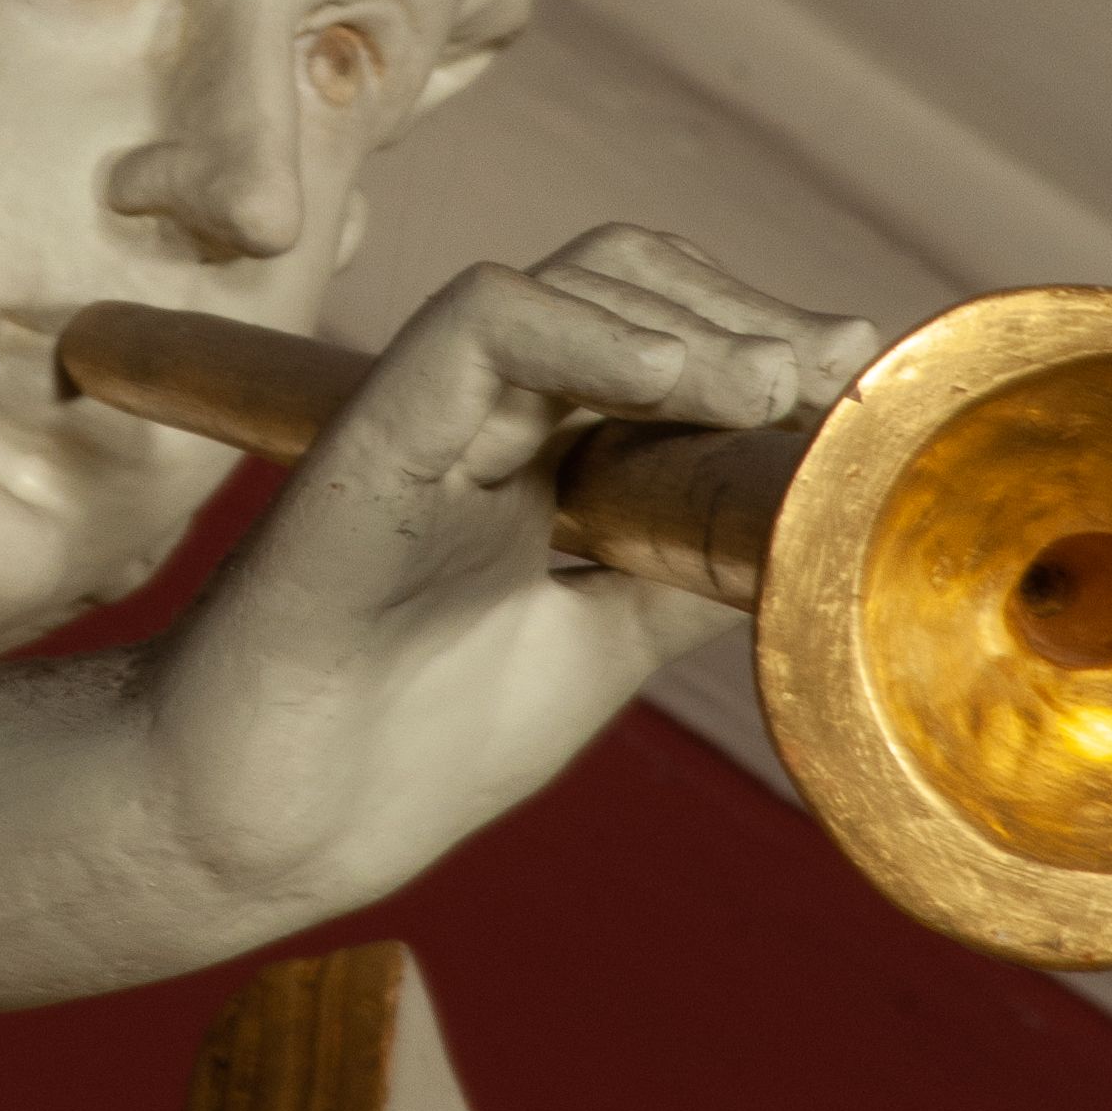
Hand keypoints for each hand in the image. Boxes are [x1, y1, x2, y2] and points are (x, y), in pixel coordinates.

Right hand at [141, 224, 879, 919]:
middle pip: (621, 281)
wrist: (264, 829)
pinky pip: (477, 324)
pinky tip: (669, 382)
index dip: (758, 337)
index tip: (847, 378)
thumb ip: (682, 573)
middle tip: (823, 375)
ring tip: (770, 386)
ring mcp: (423, 419)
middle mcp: (478, 419)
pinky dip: (585, 331)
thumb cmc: (402, 751)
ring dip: (687, 318)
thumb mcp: (595, 647)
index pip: (653, 334)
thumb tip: (810, 517)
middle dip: (741, 312)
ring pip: (560, 282)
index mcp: (529, 462)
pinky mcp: (370, 438)